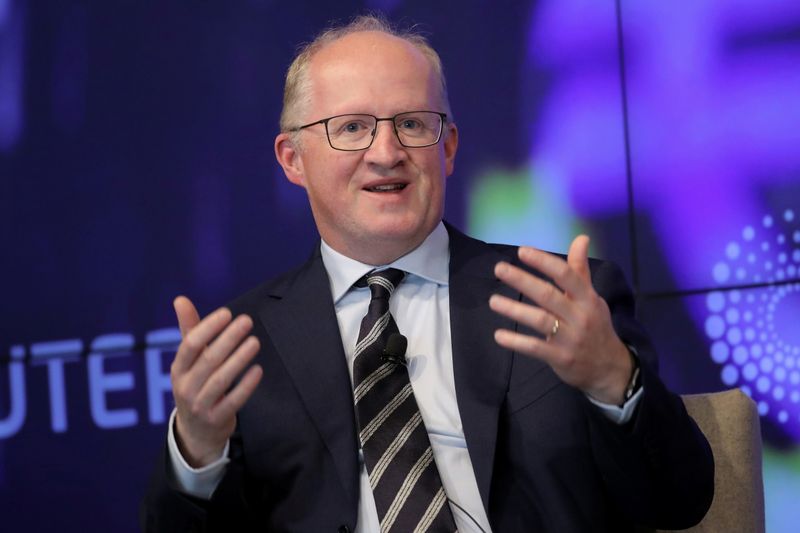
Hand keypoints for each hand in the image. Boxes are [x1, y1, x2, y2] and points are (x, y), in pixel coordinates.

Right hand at [170, 296, 262, 466]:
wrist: (196, 431)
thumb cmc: (196, 384)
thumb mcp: (189, 361)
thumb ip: (189, 330)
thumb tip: (180, 299)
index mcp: (179, 369)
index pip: (190, 345)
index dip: (208, 328)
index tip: (227, 313)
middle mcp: (185, 387)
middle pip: (208, 360)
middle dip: (228, 339)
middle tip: (246, 321)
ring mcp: (200, 405)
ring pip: (221, 380)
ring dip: (239, 359)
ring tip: (255, 341)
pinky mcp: (216, 419)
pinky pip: (233, 401)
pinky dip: (246, 385)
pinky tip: (258, 370)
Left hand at [489, 235, 631, 404]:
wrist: (610, 368)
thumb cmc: (595, 326)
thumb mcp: (592, 298)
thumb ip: (580, 270)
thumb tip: (581, 237)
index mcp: (587, 298)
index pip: (566, 275)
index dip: (544, 262)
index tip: (522, 251)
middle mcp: (579, 316)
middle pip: (548, 295)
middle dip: (522, 280)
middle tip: (499, 269)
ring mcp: (570, 338)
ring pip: (540, 320)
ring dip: (515, 310)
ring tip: (493, 301)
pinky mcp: (560, 358)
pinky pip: (535, 348)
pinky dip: (516, 342)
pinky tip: (499, 335)